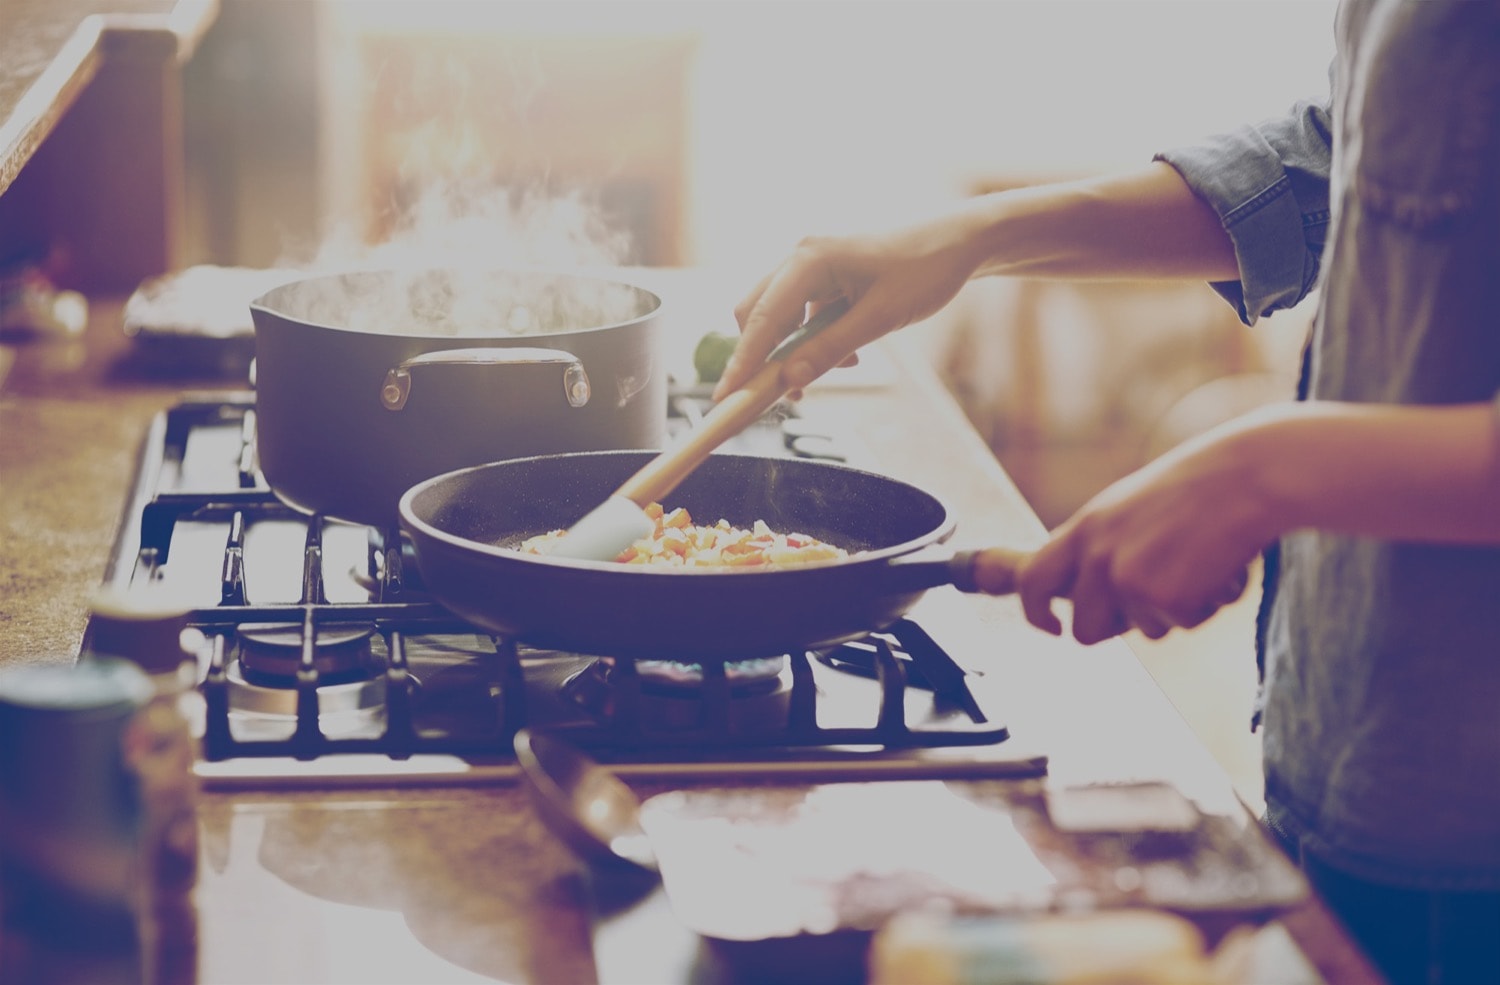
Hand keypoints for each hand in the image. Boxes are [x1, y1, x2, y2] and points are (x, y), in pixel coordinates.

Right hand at [713, 210, 986, 399]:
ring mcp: (811, 265)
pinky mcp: (825, 277)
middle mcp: (801, 257)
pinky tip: (849, 352)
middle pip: (757, 316)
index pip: (761, 320)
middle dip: (765, 359)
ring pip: (779, 318)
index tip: (725, 398)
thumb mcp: (879, 318)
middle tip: (779, 397)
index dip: (742, 364)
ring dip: (796, 352)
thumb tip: (790, 380)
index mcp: (809, 259)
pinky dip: (814, 340)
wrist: (960, 242)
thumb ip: (830, 349)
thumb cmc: (925, 270)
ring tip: (840, 368)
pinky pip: (802, 315)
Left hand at [1016, 420, 1277, 643]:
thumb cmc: (1197, 490)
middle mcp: (1097, 556)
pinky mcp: (1165, 599)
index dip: (1034, 612)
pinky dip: (1207, 606)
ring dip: (1173, 611)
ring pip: (1144, 631)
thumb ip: (1100, 547)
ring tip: (1197, 562)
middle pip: (1084, 630)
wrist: (1247, 477)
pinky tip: (1219, 567)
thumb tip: (1079, 595)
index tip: (1052, 627)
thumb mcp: (1128, 509)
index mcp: (1084, 528)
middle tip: (1157, 597)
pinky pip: (1184, 625)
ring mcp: (1128, 579)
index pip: (1033, 580)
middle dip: (1116, 628)